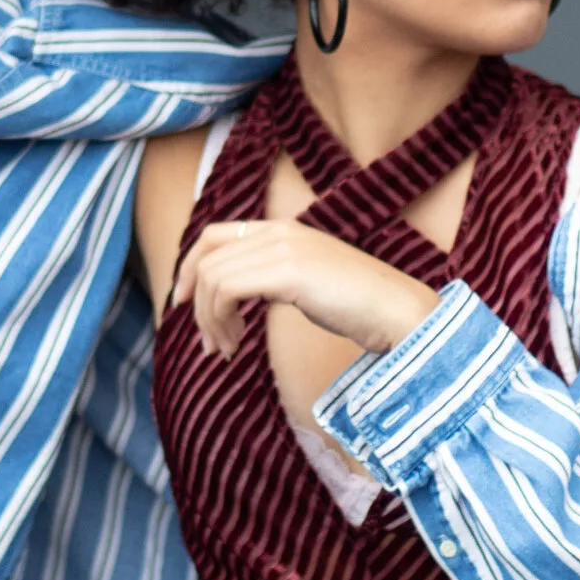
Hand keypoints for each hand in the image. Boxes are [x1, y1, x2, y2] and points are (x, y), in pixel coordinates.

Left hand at [170, 219, 439, 358]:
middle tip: (207, 342)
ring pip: (212, 277)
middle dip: (194, 301)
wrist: (397, 310)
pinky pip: (227, 289)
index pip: (213, 234)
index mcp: (282, 229)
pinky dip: (220, 320)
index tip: (182, 303)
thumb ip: (272, 277)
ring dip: (209, 320)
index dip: (189, 267)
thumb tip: (234, 299)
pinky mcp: (288, 269)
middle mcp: (279, 230)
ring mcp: (284, 247)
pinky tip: (236, 345)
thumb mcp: (306, 282)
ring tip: (226, 350)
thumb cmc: (358, 306)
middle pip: (206, 256)